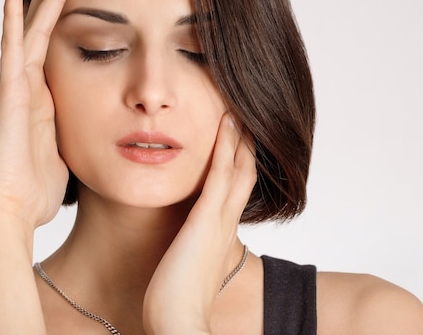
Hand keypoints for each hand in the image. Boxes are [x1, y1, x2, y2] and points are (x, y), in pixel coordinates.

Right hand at [0, 0, 74, 230]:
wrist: (9, 212)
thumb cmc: (34, 193)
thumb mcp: (64, 157)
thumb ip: (71, 140)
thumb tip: (91, 138)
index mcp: (46, 104)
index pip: (56, 54)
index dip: (64, 26)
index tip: (77, 0)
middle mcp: (31, 90)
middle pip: (42, 35)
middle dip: (52, 1)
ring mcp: (18, 89)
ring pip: (30, 32)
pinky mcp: (10, 94)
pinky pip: (12, 47)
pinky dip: (12, 17)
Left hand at [143, 113, 256, 334]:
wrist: (180, 322)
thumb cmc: (176, 299)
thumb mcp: (184, 265)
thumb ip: (185, 249)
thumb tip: (176, 244)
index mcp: (219, 232)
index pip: (234, 188)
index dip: (238, 161)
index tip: (236, 138)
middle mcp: (224, 222)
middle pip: (243, 173)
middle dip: (245, 143)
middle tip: (245, 115)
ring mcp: (218, 219)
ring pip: (236, 168)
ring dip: (238, 137)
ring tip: (238, 109)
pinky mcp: (206, 219)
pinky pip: (220, 175)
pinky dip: (225, 148)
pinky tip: (226, 124)